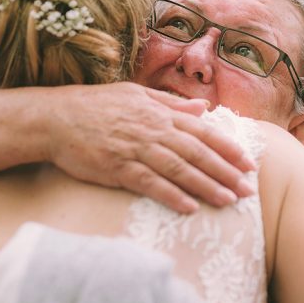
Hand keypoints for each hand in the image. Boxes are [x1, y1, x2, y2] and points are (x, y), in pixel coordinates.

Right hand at [43, 82, 256, 213]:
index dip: (228, 148)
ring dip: (206, 186)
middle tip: (248, 190)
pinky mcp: (117, 167)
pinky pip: (149, 183)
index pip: (202, 131)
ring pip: (178, 169)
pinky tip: (189, 208)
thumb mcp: (135, 94)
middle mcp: (152, 129)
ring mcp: (135, 149)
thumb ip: (170, 103)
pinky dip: (171, 195)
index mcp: (159, 112)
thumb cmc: (95, 106)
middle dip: (225, 172)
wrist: (54, 118)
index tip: (248, 163)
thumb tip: (203, 108)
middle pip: (197, 152)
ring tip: (228, 200)